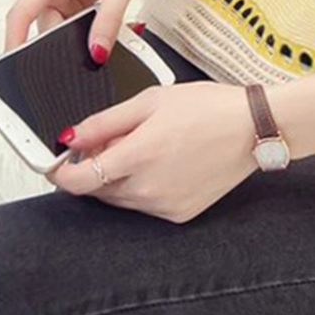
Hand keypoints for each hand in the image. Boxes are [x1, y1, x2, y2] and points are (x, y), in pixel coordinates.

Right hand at [4, 0, 148, 61]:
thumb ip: (110, 20)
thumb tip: (98, 51)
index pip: (21, 14)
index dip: (15, 43)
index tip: (14, 67)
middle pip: (45, 24)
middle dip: (64, 40)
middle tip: (90, 50)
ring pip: (62, 23)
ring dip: (79, 31)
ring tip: (104, 28)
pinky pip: (74, 17)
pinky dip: (87, 23)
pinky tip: (104, 22)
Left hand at [45, 82, 260, 222]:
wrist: (255, 127)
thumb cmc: (211, 107)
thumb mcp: (154, 100)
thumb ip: (106, 120)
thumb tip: (71, 135)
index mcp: (138, 155)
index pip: (77, 179)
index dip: (61, 171)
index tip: (59, 161)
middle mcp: (147, 187)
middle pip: (97, 189)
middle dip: (96, 166)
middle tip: (116, 139)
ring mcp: (163, 205)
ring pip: (121, 199)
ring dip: (120, 177)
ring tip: (149, 147)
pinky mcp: (179, 215)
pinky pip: (146, 205)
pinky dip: (145, 187)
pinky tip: (167, 162)